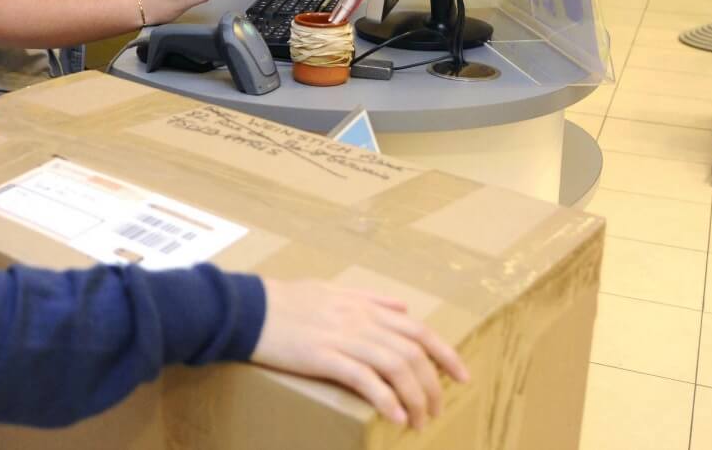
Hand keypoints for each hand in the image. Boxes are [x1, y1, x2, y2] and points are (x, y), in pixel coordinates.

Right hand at [252, 280, 468, 429]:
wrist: (249, 308)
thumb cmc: (287, 300)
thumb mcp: (332, 289)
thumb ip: (369, 298)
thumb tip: (402, 307)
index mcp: (364, 306)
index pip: (418, 330)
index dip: (445, 354)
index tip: (462, 376)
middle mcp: (360, 320)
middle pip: (413, 353)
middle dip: (433, 385)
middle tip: (437, 411)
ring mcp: (343, 338)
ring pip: (395, 367)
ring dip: (415, 398)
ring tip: (420, 422)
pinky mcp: (323, 356)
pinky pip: (365, 379)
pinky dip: (386, 399)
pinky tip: (396, 417)